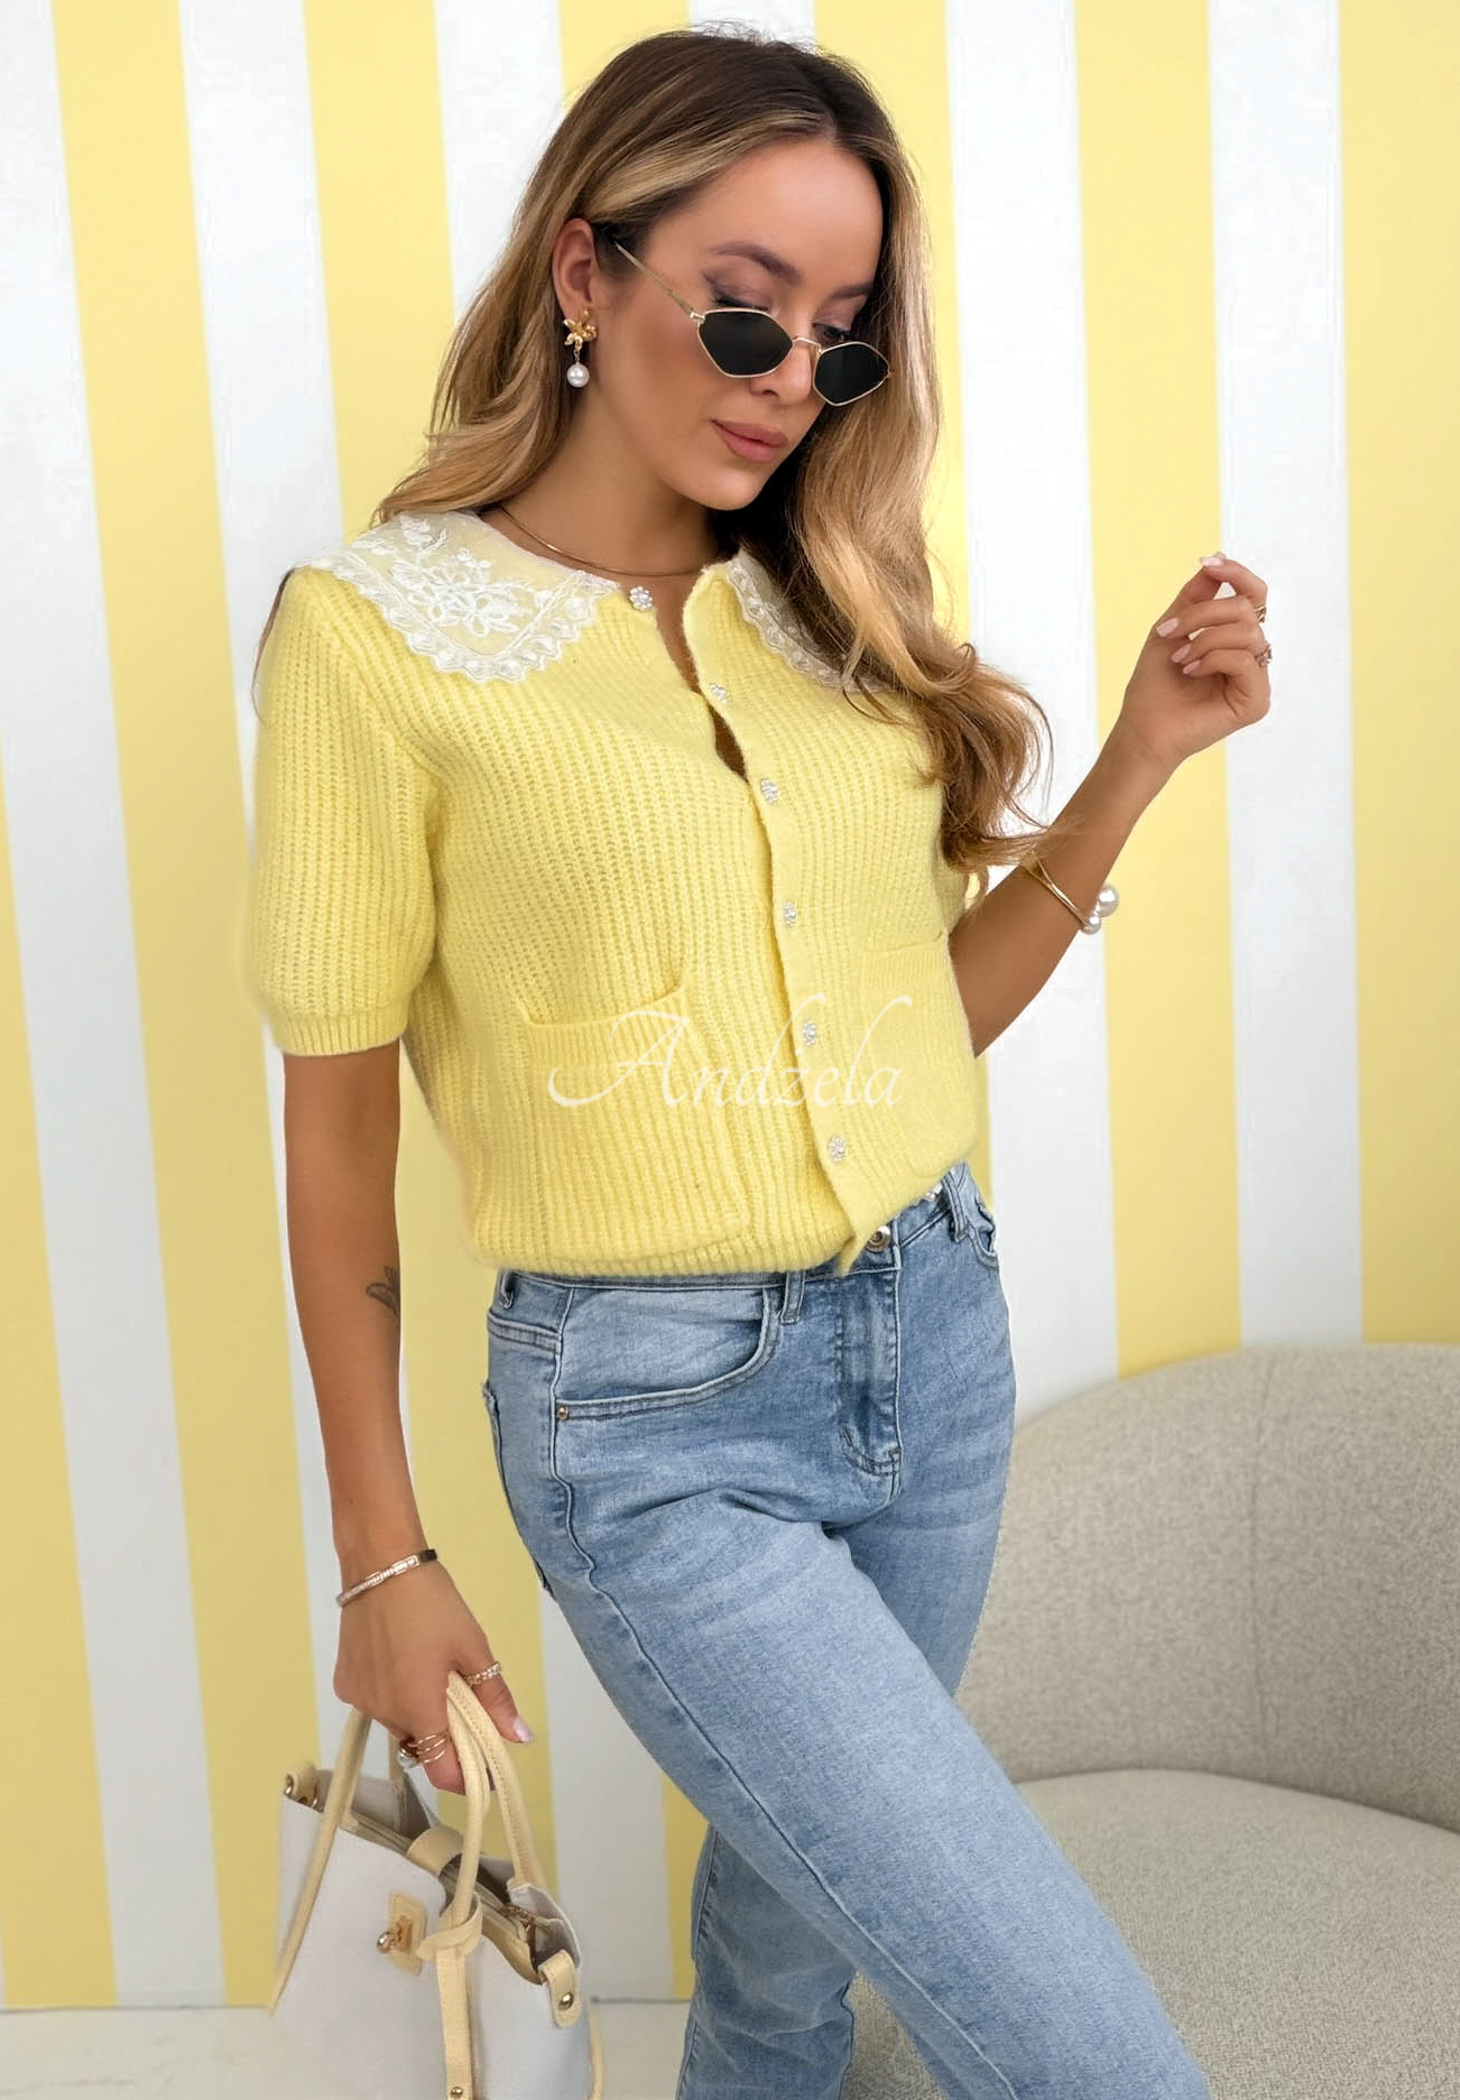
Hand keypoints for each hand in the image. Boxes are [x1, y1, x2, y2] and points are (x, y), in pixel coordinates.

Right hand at [333, 1556, 532, 1795]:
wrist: (380, 1564)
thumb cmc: (433, 1603)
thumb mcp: (473, 1647)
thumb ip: (494, 1697)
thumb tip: (519, 1737)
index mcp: (418, 1710)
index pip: (442, 1771)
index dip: (467, 1776)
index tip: (484, 1764)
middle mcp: (383, 1714)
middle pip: (421, 1744)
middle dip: (444, 1731)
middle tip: (460, 1695)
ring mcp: (360, 1700)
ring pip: (397, 1722)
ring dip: (417, 1710)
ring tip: (428, 1667)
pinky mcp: (344, 1683)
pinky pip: (376, 1702)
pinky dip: (392, 1693)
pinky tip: (400, 1658)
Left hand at [1115, 553, 1271, 774]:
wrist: (1143, 727)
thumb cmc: (1155, 683)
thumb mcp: (1172, 628)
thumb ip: (1196, 596)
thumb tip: (1214, 561)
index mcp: (1236, 639)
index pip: (1253, 596)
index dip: (1237, 574)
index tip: (1209, 562)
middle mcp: (1252, 656)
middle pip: (1247, 609)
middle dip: (1204, 613)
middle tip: (1170, 632)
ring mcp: (1256, 679)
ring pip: (1248, 632)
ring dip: (1205, 639)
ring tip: (1180, 659)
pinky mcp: (1257, 701)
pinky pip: (1245, 659)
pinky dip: (1213, 659)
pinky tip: (1191, 672)